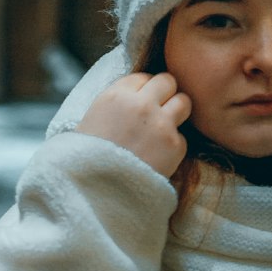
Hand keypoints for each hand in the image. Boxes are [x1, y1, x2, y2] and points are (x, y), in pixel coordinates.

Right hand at [75, 72, 191, 177]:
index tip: (140, 102)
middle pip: (168, 81)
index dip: (143, 90)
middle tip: (158, 110)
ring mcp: (161, 124)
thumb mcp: (93, 119)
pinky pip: (182, 137)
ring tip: (163, 128)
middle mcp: (141, 105)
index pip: (143, 77)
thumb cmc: (87, 159)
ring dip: (176, 112)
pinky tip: (157, 157)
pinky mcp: (175, 146)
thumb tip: (138, 93)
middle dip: (165, 94)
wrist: (95, 193)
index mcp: (116, 96)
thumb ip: (118, 103)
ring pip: (184, 102)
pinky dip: (173, 146)